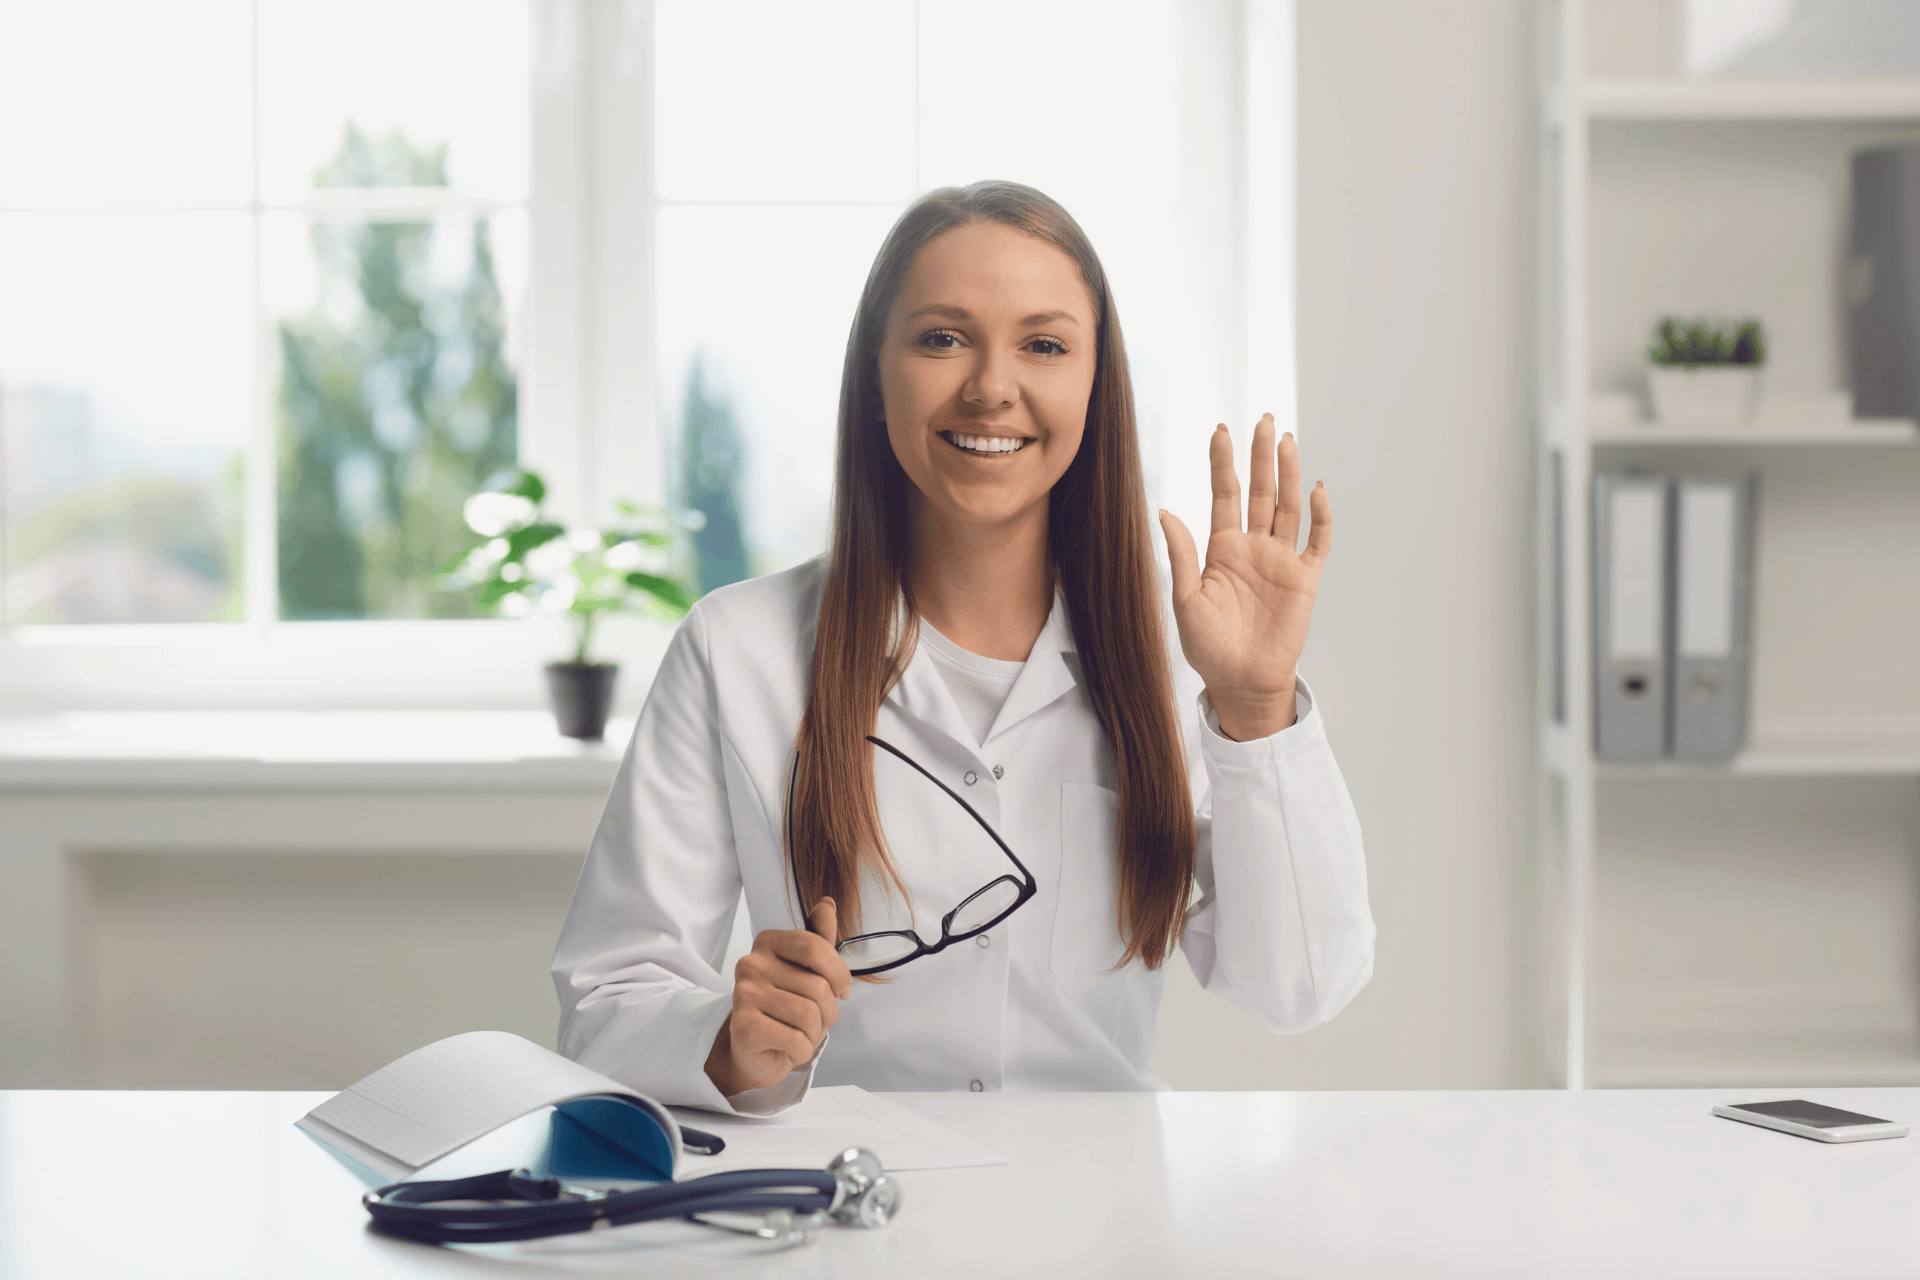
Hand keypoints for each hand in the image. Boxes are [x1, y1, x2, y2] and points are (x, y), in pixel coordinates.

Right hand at [705, 897, 851, 1095]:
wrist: (756, 1051)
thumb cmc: (786, 1007)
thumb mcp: (806, 970)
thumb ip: (819, 938)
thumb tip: (828, 903)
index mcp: (768, 942)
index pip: (816, 947)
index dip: (839, 974)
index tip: (842, 990)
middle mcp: (751, 963)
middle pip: (818, 986)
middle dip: (829, 1012)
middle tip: (815, 1021)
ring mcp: (743, 994)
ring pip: (809, 1015)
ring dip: (815, 1033)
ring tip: (801, 1033)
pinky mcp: (742, 1026)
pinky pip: (796, 1040)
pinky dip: (802, 1050)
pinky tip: (789, 1048)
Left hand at [1158, 414, 1330, 740]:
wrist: (1240, 681)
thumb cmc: (1208, 646)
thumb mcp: (1184, 598)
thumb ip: (1181, 553)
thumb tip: (1163, 510)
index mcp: (1222, 549)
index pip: (1224, 495)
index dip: (1223, 463)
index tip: (1220, 429)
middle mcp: (1253, 547)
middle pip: (1259, 491)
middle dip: (1261, 455)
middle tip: (1264, 418)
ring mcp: (1281, 560)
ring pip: (1287, 506)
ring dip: (1288, 473)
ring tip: (1286, 440)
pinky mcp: (1304, 579)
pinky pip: (1317, 541)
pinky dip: (1320, 516)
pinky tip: (1317, 490)